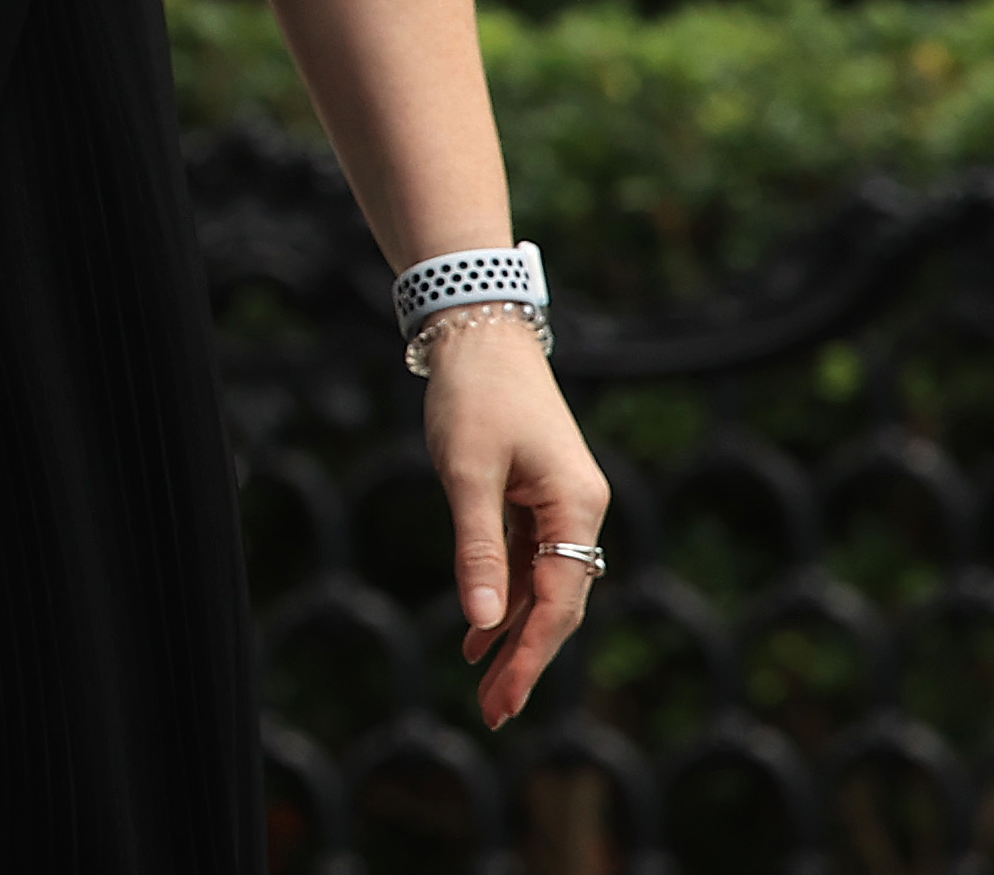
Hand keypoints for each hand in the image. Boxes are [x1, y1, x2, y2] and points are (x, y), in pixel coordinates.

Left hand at [424, 315, 610, 726]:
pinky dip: (501, 592)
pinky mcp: (535, 496)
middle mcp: (578, 512)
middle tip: (493, 712)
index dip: (530, 656)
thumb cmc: (475, 395)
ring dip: (511, 631)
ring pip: (539, 585)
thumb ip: (477, 548)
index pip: (559, 602)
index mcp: (577, 509)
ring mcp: (558, 505)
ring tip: (480, 683)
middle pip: (557, 603)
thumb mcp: (466, 473)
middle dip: (524, 657)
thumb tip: (480, 621)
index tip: (502, 701)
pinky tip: (477, 629)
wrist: (478, 331)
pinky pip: (524, 559)